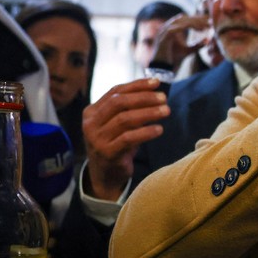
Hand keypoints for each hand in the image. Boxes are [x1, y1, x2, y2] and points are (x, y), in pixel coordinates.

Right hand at [82, 78, 169, 200]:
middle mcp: (91, 123)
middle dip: (144, 98)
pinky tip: (159, 130)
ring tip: (166, 111)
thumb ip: (129, 108)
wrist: (105, 174)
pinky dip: (146, 132)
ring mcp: (97, 139)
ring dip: (148, 113)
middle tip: (164, 98)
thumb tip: (155, 90)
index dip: (137, 85)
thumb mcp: (118, 124)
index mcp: (92, 111)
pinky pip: (128, 138)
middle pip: (119, 103)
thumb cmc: (116, 144)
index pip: (115, 91)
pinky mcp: (107, 153)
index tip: (156, 82)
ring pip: (124, 119)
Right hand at [151, 13, 208, 68]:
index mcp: (172, 29)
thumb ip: (197, 45)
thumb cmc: (174, 59)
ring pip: (180, 21)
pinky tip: (198, 30)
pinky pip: (175, 28)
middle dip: (197, 19)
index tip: (209, 22)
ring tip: (205, 27)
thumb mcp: (189, 50)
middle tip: (209, 21)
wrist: (163, 69)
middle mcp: (167, 28)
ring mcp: (164, 31)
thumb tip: (208, 41)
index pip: (185, 19)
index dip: (197, 19)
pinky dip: (187, 27)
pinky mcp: (163, 37)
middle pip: (183, 17)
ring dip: (193, 22)